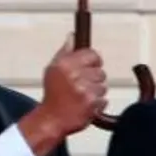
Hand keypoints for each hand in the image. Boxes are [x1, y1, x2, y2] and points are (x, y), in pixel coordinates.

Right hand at [20, 38, 107, 154]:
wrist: (51, 119)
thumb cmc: (53, 94)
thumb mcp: (53, 70)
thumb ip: (64, 52)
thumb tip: (72, 36)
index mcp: (65, 64)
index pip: (93, 55)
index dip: (94, 61)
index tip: (91, 66)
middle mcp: (75, 75)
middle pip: (100, 72)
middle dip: (94, 79)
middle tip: (81, 87)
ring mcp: (84, 89)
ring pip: (103, 86)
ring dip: (96, 93)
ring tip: (81, 97)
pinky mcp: (92, 103)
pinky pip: (104, 100)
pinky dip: (97, 104)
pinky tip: (84, 106)